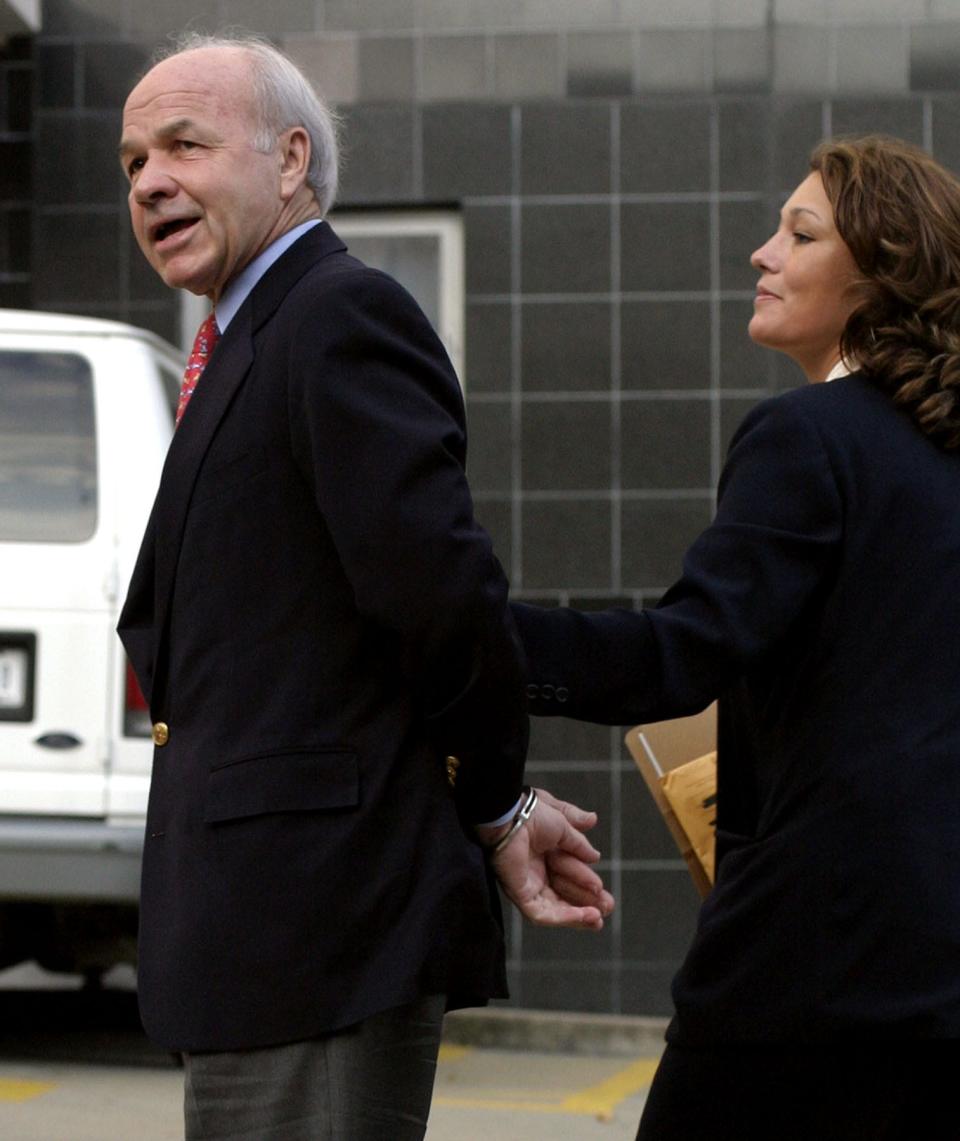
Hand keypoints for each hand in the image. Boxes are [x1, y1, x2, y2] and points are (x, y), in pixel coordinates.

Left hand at [477, 788, 614, 929]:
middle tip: (608, 908)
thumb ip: (579, 840)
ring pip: (555, 908)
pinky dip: (564, 917)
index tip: (602, 889)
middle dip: (587, 903)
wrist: (513, 814)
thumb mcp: (563, 823)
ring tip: (599, 918)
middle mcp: (534, 872)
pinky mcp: (519, 894)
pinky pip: (541, 913)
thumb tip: (596, 855)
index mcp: (543, 854)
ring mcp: (526, 885)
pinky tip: (583, 915)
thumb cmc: (531, 813)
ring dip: (578, 915)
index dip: (586, 884)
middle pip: (564, 895)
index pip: (569, 876)